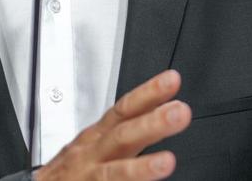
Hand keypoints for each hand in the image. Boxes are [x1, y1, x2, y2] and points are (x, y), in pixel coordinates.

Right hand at [34, 69, 191, 180]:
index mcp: (99, 137)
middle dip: (151, 122)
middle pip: (122, 134)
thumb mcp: (95, 148)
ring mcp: (88, 176)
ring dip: (141, 167)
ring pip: (114, 171)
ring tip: (167, 162)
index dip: (148, 93)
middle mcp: (92, 154)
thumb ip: (125, 136)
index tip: (172, 79)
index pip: (125, 109)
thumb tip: (159, 118)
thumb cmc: (71, 172)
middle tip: (180, 112)